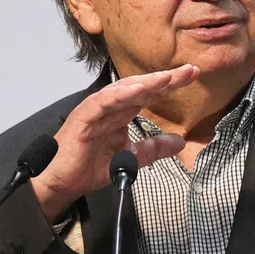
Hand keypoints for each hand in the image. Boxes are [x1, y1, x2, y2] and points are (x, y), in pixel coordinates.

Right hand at [31, 64, 199, 220]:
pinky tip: (138, 90)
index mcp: (120, 114)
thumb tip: (180, 141)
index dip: (169, 85)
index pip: (149, 95)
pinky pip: (103, 102)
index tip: (192, 76)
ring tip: (168, 78)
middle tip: (189, 71)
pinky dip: (120, 95)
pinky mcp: (83, 117)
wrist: (62, 182)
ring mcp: (96, 110)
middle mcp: (110, 107)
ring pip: (123, 91)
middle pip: (140, 87)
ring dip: (146, 83)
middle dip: (165, 79)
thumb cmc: (88, 166)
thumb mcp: (130, 158)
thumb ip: (153, 148)